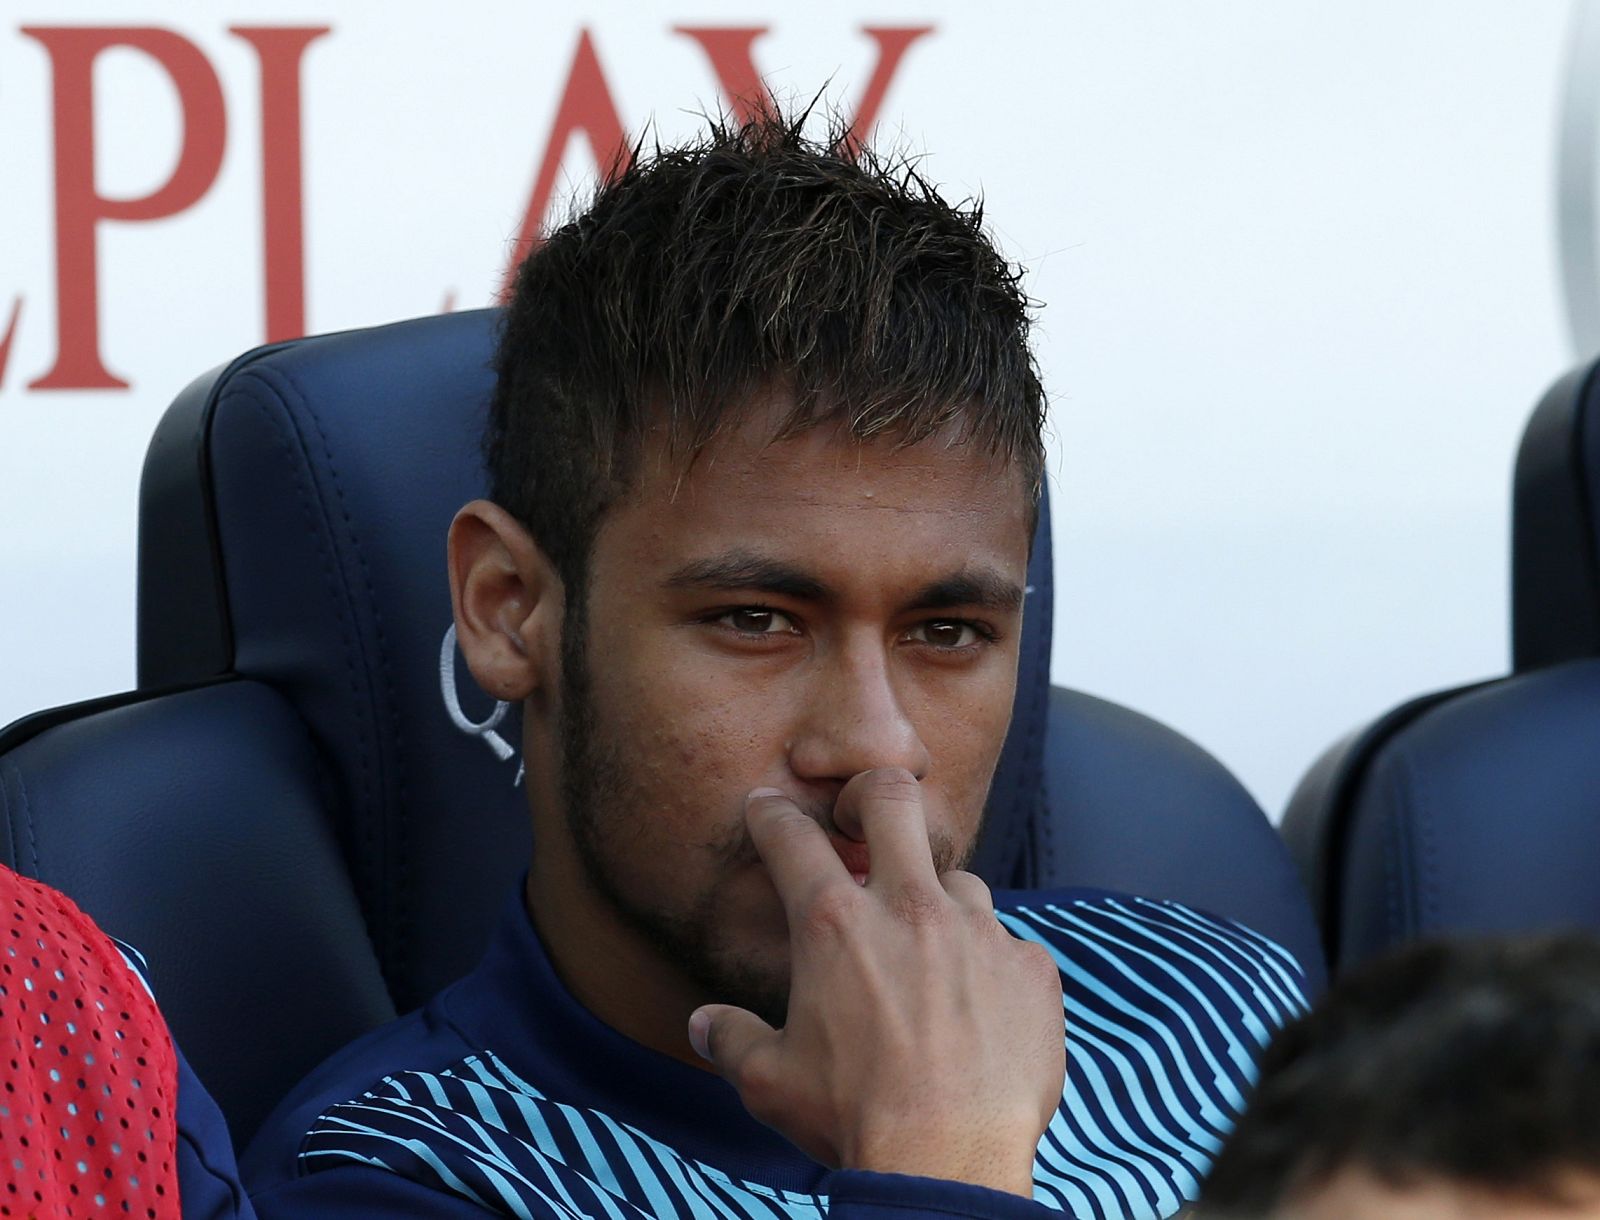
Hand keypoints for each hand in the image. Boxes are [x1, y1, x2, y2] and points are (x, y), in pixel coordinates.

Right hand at [687, 768, 1064, 1197]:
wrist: (950, 1163)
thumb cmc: (852, 1119)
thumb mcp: (769, 1082)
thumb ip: (732, 1040)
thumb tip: (703, 1025)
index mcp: (833, 926)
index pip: (791, 837)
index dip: (772, 814)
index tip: (768, 808)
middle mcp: (908, 908)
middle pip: (891, 799)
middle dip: (870, 794)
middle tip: (863, 818)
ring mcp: (978, 931)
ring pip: (958, 879)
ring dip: (937, 904)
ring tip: (928, 954)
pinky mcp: (1030, 966)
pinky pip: (1009, 945)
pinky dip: (991, 967)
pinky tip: (980, 1009)